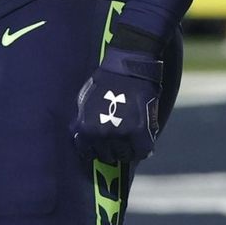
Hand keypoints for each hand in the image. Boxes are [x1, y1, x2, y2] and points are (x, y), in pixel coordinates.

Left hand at [70, 38, 162, 165]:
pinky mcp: (139, 132)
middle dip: (110, 150)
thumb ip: (84, 122)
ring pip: (123, 155)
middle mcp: (101, 134)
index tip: (99, 147)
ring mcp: (120, 134)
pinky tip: (142, 144)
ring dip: (126, 151)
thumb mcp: (85, 103)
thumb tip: (83, 137)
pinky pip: (142, 151)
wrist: (128, 69)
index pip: (87, 152)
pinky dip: (142, 150)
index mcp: (85, 128)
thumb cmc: (105, 83)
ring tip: (129, 142)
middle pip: (106, 155)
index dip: (94, 150)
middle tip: (117, 142)